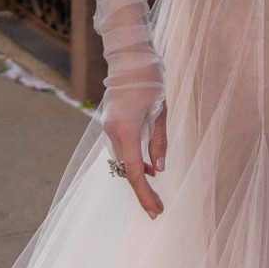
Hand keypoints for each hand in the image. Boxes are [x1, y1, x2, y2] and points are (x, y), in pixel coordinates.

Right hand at [105, 92, 166, 218]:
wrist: (129, 57)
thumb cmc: (149, 80)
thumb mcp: (160, 112)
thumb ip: (158, 142)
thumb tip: (158, 168)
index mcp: (125, 130)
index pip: (132, 171)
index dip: (144, 193)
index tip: (155, 210)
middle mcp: (111, 132)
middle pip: (125, 170)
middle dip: (141, 190)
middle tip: (158, 208)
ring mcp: (108, 128)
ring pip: (122, 161)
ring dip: (137, 176)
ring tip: (155, 192)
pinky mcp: (110, 123)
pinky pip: (120, 149)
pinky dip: (132, 161)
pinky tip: (147, 167)